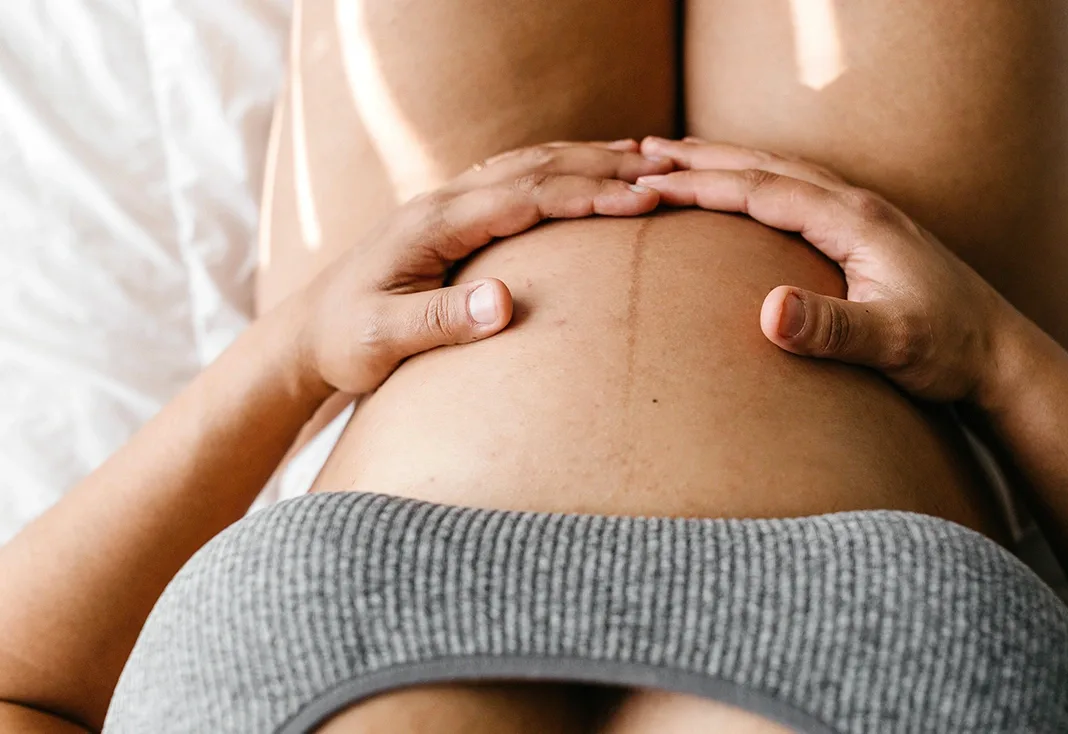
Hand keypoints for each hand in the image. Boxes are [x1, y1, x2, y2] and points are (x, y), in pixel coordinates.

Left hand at [295, 140, 670, 394]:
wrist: (306, 332)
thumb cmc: (345, 342)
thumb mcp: (383, 341)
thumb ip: (442, 322)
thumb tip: (505, 304)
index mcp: (433, 223)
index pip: (526, 197)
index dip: (587, 195)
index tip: (644, 200)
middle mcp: (444, 200)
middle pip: (539, 167)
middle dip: (608, 166)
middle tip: (674, 171)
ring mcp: (450, 201)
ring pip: (533, 163)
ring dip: (594, 159)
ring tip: (656, 162)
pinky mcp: (456, 212)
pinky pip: (521, 176)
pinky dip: (568, 167)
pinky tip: (598, 171)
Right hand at [636, 136, 1017, 402]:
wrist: (1001, 353)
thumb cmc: (949, 350)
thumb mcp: (893, 344)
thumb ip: (833, 330)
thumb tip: (767, 313)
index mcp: (855, 221)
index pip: (762, 190)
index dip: (702, 186)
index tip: (646, 184)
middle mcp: (858, 206)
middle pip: (765, 166)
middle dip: (701, 157)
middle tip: (640, 150)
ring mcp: (864, 215)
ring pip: (781, 171)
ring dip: (726, 162)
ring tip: (677, 159)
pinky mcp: (867, 232)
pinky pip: (797, 190)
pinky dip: (756, 180)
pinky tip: (746, 191)